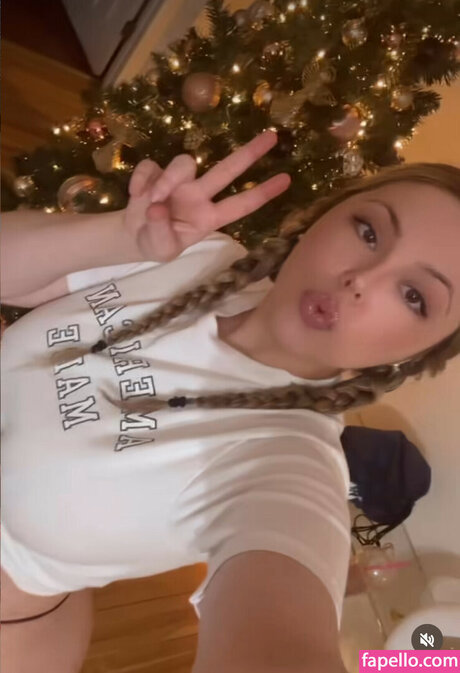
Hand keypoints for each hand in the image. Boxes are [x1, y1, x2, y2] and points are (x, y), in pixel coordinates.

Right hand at [124, 130, 290, 261]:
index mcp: (208, 217)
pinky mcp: (156, 172)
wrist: (133, 236)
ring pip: (184, 164)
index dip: (262, 193)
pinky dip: (142, 180)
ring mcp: (179, 181)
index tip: (286, 180)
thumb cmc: (157, 244)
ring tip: (151, 201)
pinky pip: (152, 166)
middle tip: (273, 136)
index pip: (240, 205)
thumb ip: (160, 230)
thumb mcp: (161, 248)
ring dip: (166, 181)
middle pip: (228, 169)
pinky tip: (135, 195)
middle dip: (249, 153)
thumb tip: (157, 206)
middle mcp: (199, 195)